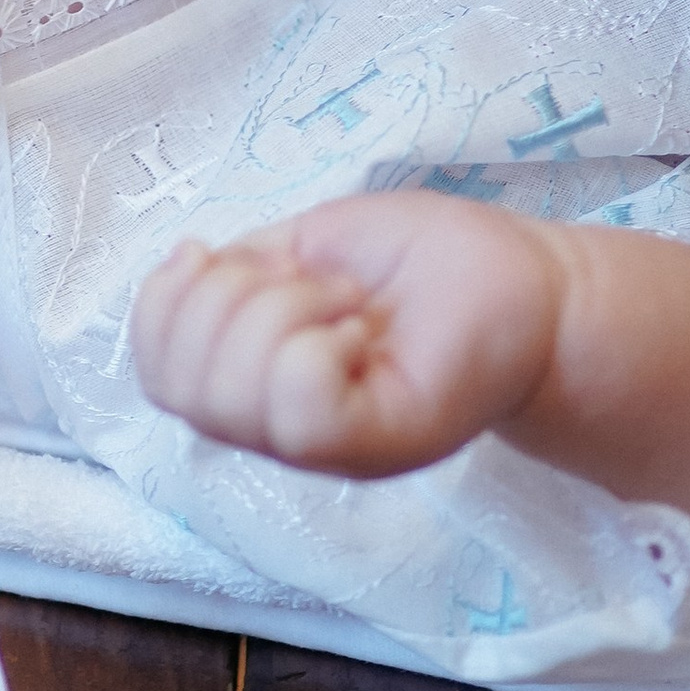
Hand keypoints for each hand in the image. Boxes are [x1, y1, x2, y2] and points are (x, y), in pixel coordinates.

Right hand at [131, 193, 561, 480]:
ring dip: (277, 314)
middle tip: (316, 284)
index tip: (224, 254)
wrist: (535, 286)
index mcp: (257, 378)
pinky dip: (314, 345)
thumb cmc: (431, 261)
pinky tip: (364, 331)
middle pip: (180, 387)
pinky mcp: (377, 443)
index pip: (154, 369)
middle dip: (226, 301)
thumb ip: (241, 274)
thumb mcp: (308, 245)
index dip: (166, 302)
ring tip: (348, 305)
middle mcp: (280, 426)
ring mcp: (326, 445)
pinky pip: (297, 408)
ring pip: (229, 397)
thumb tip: (183, 272)